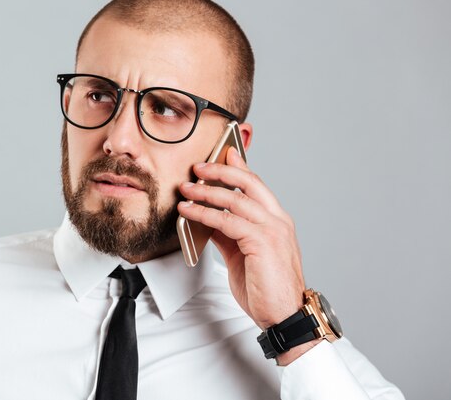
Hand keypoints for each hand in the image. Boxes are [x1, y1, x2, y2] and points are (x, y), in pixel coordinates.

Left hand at [177, 147, 305, 343]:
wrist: (283, 315)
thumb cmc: (266, 288)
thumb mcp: (243, 255)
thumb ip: (229, 233)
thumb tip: (208, 218)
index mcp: (277, 221)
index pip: (256, 186)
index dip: (239, 168)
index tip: (225, 154)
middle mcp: (278, 221)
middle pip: (248, 183)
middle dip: (221, 171)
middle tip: (198, 167)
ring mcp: (272, 230)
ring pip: (235, 200)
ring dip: (206, 192)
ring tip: (185, 189)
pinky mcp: (261, 242)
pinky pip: (227, 221)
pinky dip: (204, 213)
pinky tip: (189, 211)